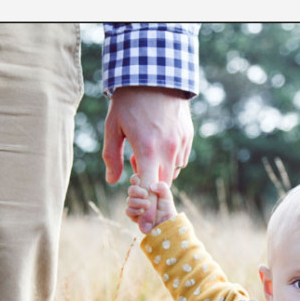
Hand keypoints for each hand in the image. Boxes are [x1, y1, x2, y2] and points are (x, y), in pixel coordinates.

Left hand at [103, 86, 192, 233]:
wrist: (155, 73)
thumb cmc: (129, 101)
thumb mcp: (113, 128)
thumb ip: (112, 157)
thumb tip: (114, 181)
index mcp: (147, 151)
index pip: (148, 189)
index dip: (146, 210)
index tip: (145, 227)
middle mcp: (168, 150)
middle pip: (163, 186)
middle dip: (152, 192)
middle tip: (141, 187)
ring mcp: (181, 144)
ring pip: (173, 172)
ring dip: (160, 173)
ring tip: (145, 152)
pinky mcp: (188, 137)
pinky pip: (180, 159)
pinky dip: (170, 160)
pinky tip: (158, 146)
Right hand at [126, 175, 176, 229]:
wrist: (167, 226)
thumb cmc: (167, 210)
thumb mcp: (167, 197)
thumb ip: (162, 188)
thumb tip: (151, 186)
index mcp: (146, 189)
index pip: (136, 180)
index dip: (135, 179)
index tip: (139, 181)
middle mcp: (139, 197)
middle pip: (131, 189)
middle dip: (136, 190)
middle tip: (145, 194)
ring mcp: (136, 207)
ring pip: (129, 200)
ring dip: (137, 202)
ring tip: (147, 205)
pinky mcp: (134, 216)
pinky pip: (128, 211)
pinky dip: (134, 210)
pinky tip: (142, 212)